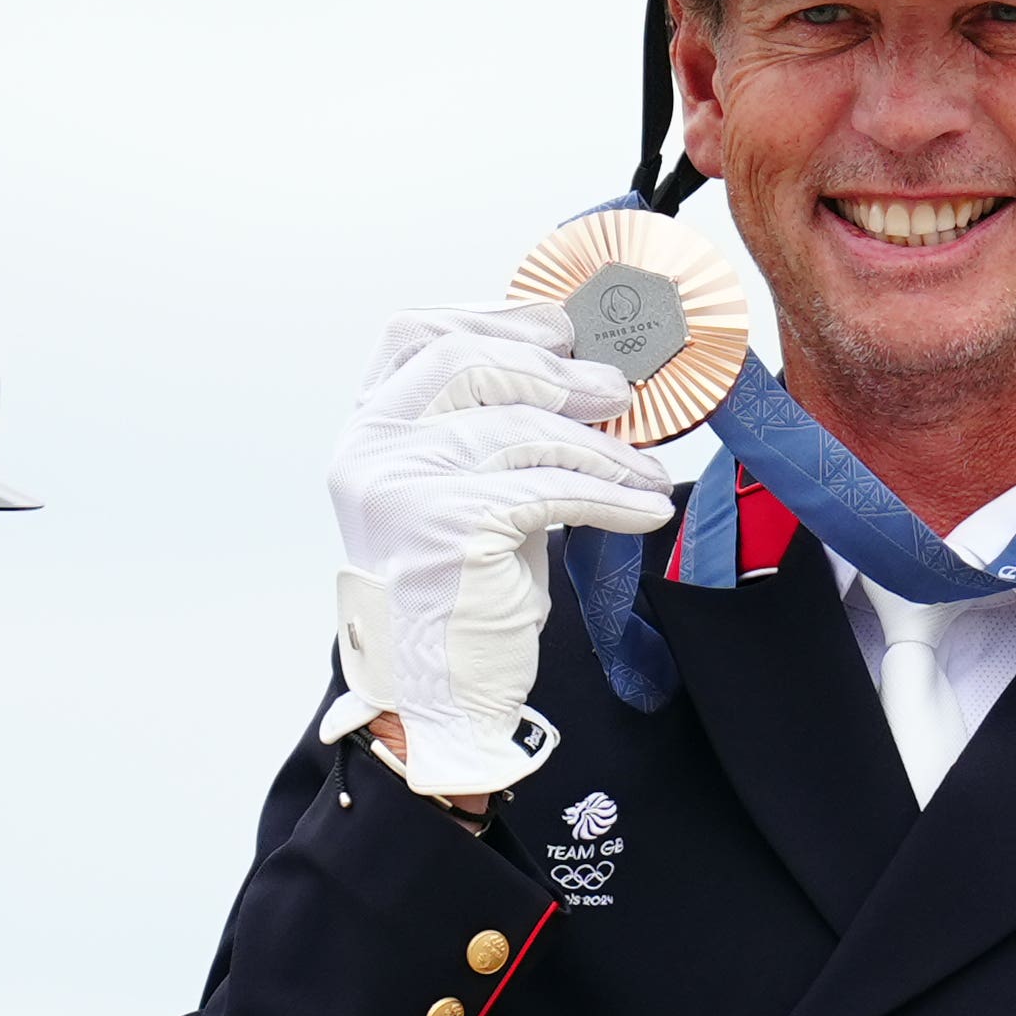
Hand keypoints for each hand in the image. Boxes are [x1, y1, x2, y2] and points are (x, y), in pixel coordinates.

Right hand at [320, 303, 683, 804]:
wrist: (441, 696)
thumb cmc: (462, 592)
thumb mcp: (468, 490)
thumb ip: (494, 426)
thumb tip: (584, 369)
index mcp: (369, 429)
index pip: (418, 335)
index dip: (495, 319)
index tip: (561, 328)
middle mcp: (371, 450)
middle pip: (469, 363)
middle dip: (555, 373)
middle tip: (618, 396)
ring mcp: (401, 488)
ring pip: (517, 428)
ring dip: (599, 446)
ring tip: (646, 470)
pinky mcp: (446, 529)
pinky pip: (547, 490)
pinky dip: (609, 496)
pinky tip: (646, 507)